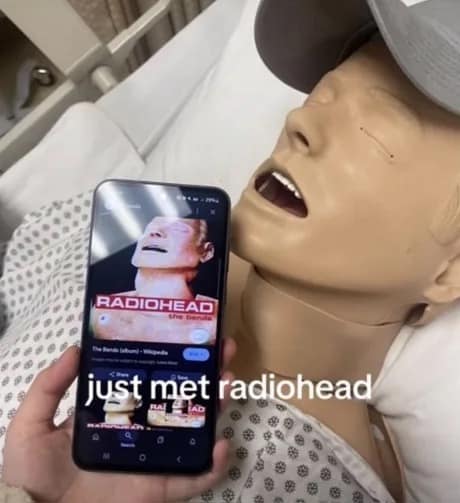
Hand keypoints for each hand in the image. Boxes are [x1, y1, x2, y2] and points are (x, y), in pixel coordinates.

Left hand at [2, 340, 235, 502]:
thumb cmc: (31, 473)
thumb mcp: (32, 422)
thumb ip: (49, 385)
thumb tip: (75, 348)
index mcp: (116, 412)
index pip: (150, 380)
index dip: (169, 358)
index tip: (185, 336)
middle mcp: (141, 430)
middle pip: (181, 399)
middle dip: (204, 373)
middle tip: (222, 349)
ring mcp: (153, 459)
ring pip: (194, 430)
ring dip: (216, 406)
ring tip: (227, 381)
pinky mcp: (159, 489)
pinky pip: (193, 479)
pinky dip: (212, 466)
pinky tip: (221, 444)